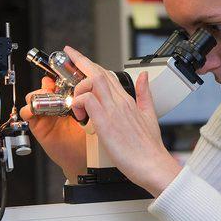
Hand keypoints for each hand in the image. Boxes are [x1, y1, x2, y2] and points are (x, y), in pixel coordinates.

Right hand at [21, 76, 86, 180]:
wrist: (85, 160)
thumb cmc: (91, 139)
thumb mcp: (95, 114)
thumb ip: (92, 99)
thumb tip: (93, 78)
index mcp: (71, 99)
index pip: (62, 80)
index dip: (61, 71)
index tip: (65, 66)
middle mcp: (57, 105)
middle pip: (46, 85)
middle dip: (50, 82)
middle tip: (57, 83)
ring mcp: (47, 114)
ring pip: (35, 96)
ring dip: (41, 95)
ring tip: (52, 99)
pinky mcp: (39, 126)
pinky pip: (27, 113)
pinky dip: (30, 109)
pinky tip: (40, 111)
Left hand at [64, 47, 180, 195]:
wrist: (153, 164)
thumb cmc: (149, 148)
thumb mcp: (150, 115)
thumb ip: (144, 94)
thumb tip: (144, 76)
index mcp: (129, 100)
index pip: (108, 75)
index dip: (91, 64)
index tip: (78, 57)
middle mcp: (121, 101)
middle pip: (98, 72)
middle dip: (80, 61)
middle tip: (68, 56)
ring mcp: (113, 110)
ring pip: (92, 82)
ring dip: (78, 88)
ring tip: (75, 105)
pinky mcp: (105, 122)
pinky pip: (87, 101)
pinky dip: (78, 103)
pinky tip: (79, 115)